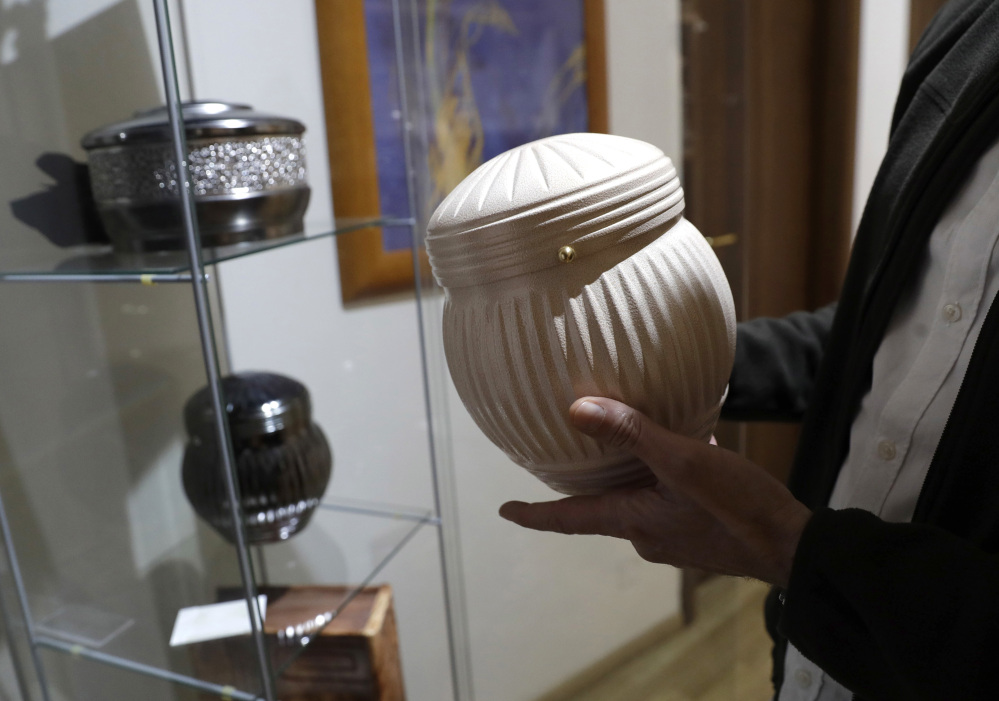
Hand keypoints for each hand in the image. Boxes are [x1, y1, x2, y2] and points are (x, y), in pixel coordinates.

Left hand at [499, 397, 811, 586]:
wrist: (794, 546)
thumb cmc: (736, 508)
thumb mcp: (682, 461)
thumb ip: (632, 434)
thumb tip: (576, 409)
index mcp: (631, 521)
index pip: (567, 520)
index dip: (533, 514)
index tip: (504, 510)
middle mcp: (647, 534)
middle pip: (602, 506)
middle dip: (584, 485)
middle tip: (566, 458)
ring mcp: (675, 535)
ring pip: (638, 498)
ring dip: (630, 474)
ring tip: (631, 440)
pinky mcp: (701, 530)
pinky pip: (669, 497)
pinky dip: (665, 473)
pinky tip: (687, 445)